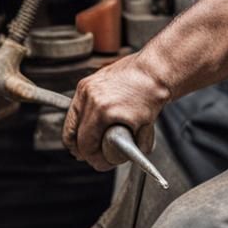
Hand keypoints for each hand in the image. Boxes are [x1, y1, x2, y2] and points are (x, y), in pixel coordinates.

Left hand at [63, 52, 170, 171]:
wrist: (158, 67)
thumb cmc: (136, 72)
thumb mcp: (103, 81)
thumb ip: (92, 103)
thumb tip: (85, 130)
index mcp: (85, 91)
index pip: (69, 130)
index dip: (76, 147)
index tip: (81, 152)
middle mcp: (95, 101)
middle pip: (84, 143)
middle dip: (93, 157)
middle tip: (101, 160)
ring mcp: (112, 111)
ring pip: (105, 149)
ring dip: (112, 158)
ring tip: (120, 155)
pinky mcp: (132, 118)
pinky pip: (131, 145)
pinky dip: (138, 146)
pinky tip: (139, 139)